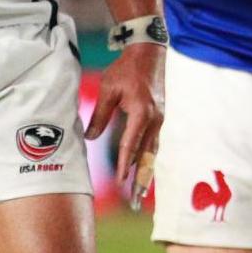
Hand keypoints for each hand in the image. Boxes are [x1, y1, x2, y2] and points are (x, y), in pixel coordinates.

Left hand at [86, 40, 164, 208]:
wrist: (149, 52)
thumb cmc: (126, 70)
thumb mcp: (107, 91)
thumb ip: (100, 116)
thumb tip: (90, 138)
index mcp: (142, 114)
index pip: (131, 146)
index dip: (124, 165)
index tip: (120, 183)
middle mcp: (156, 119)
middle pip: (148, 155)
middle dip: (142, 179)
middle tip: (137, 199)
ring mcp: (161, 119)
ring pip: (153, 151)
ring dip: (147, 171)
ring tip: (142, 191)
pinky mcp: (161, 117)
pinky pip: (155, 142)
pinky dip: (149, 158)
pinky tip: (144, 168)